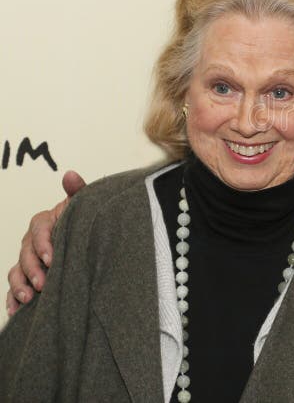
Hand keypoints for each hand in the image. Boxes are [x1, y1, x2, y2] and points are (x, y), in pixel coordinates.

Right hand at [5, 171, 85, 315]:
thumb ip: (77, 191)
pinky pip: (14, 289)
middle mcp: (31, 240)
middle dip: (32, 270)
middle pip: (25, 254)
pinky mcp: (27, 277)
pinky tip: (17, 312)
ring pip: (16, 273)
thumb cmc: (83, 219)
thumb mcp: (83, 206)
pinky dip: (13, 300)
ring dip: (19, 287)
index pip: (38, 230)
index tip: (52, 258)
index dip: (43, 244)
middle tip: (43, 284)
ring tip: (29, 299)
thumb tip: (70, 174)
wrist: (87, 237)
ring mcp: (26, 259)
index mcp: (44, 221)